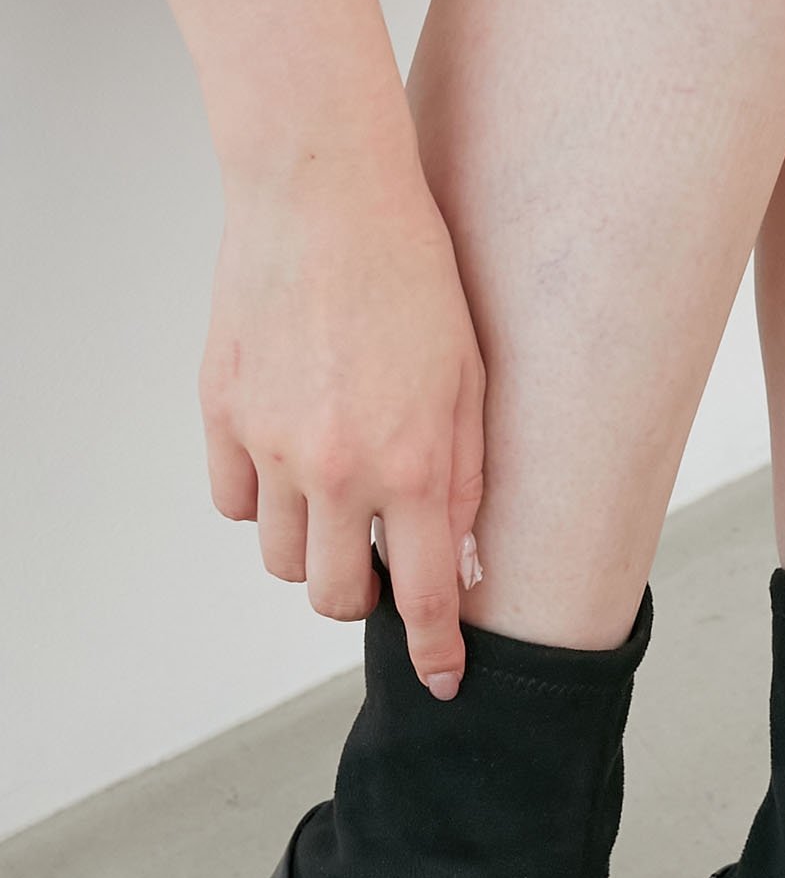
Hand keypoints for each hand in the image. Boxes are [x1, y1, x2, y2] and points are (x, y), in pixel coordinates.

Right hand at [198, 162, 484, 697]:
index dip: (434, 653)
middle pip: (335, 598)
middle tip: (380, 564)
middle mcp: (337, 468)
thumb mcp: (470, 384)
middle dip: (363, 600)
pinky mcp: (222, 413)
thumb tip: (461, 566)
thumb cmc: (415, 278)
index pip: (423, 597)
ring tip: (337, 498)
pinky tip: (290, 458)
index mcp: (412, 466)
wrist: (325, 194)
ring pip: (280, 559)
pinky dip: (263, 500)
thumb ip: (465, 482)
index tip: (443, 683)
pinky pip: (235, 503)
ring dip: (313, 550)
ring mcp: (271, 443)